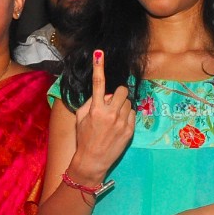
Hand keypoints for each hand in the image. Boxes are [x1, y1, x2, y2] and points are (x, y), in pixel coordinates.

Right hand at [69, 50, 135, 183]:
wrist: (92, 161)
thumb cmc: (84, 139)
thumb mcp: (80, 119)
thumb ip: (91, 103)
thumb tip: (104, 95)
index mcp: (95, 109)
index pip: (98, 84)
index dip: (98, 67)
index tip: (99, 53)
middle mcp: (110, 114)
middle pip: (122, 91)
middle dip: (119, 94)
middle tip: (112, 103)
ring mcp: (121, 122)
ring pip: (128, 102)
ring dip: (122, 106)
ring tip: (114, 118)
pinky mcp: (129, 130)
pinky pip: (132, 114)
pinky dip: (127, 116)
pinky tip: (118, 126)